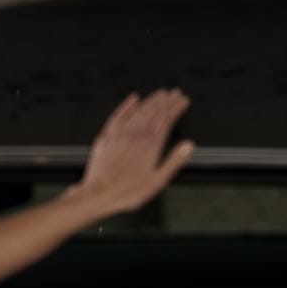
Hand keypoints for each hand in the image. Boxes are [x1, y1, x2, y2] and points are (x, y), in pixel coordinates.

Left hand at [70, 90, 195, 217]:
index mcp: (150, 146)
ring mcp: (120, 134)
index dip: (176, 108)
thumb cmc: (127, 192)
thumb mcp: (157, 182)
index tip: (184, 100)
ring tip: (160, 93)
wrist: (97, 195)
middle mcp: (136, 136)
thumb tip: (189, 146)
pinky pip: (119, 115)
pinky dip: (127, 106)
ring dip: (151, 101)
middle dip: (166, 101)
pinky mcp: (107, 136)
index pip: (166, 120)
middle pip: (154, 112)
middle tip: (175, 93)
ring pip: (139, 111)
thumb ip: (174, 162)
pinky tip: (133, 99)